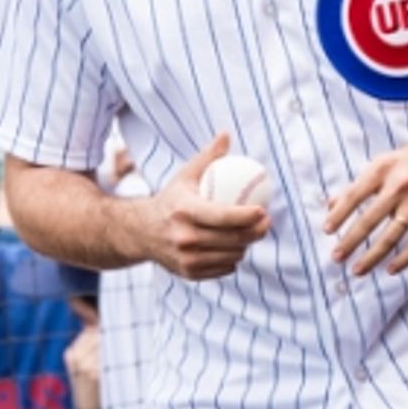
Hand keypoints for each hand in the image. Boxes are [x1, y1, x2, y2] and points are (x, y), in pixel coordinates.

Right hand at [141, 133, 269, 279]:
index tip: (263, 210)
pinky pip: (223, 269)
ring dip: (246, 246)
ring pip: (232, 256)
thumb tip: (226, 135)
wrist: (141, 232)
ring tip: (251, 234)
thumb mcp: (185, 175)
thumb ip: (208, 157)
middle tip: (266, 223)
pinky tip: (235, 248)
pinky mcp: (188, 273)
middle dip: (257, 232)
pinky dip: (232, 259)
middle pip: (233, 239)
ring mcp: (186, 259)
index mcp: (185, 211)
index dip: (248, 216)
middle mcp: (184, 237)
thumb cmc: (171, 200)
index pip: (224, 216)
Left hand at [324, 126, 407, 277]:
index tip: (326, 231)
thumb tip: (330, 204)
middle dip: (350, 241)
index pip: (354, 194)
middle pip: (370, 219)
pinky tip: (390, 270)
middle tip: (335, 258)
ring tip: (357, 270)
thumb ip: (359, 184)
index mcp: (383, 169)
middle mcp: (400, 185)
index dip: (339, 214)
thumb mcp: (385, 162)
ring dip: (372, 256)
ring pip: (391, 236)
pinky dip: (404, 259)